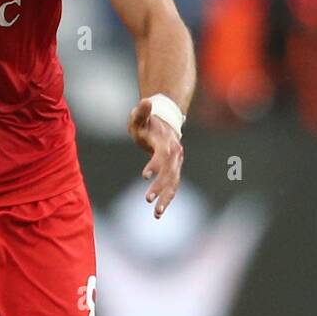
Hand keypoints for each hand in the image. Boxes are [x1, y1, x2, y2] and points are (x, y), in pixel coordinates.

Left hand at [128, 97, 183, 218]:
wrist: (164, 123)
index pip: (162, 156)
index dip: (155, 165)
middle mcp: (174, 154)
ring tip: (156, 213)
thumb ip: (141, 112)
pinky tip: (158, 213)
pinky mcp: (174, 171)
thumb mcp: (140, 116)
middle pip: (169, 173)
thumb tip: (145, 101)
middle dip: (160, 186)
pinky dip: (167, 199)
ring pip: (173, 183)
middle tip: (148, 199)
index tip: (145, 176)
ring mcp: (176, 163)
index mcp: (165, 142)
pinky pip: (172, 187)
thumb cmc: (147, 122)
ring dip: (166, 198)